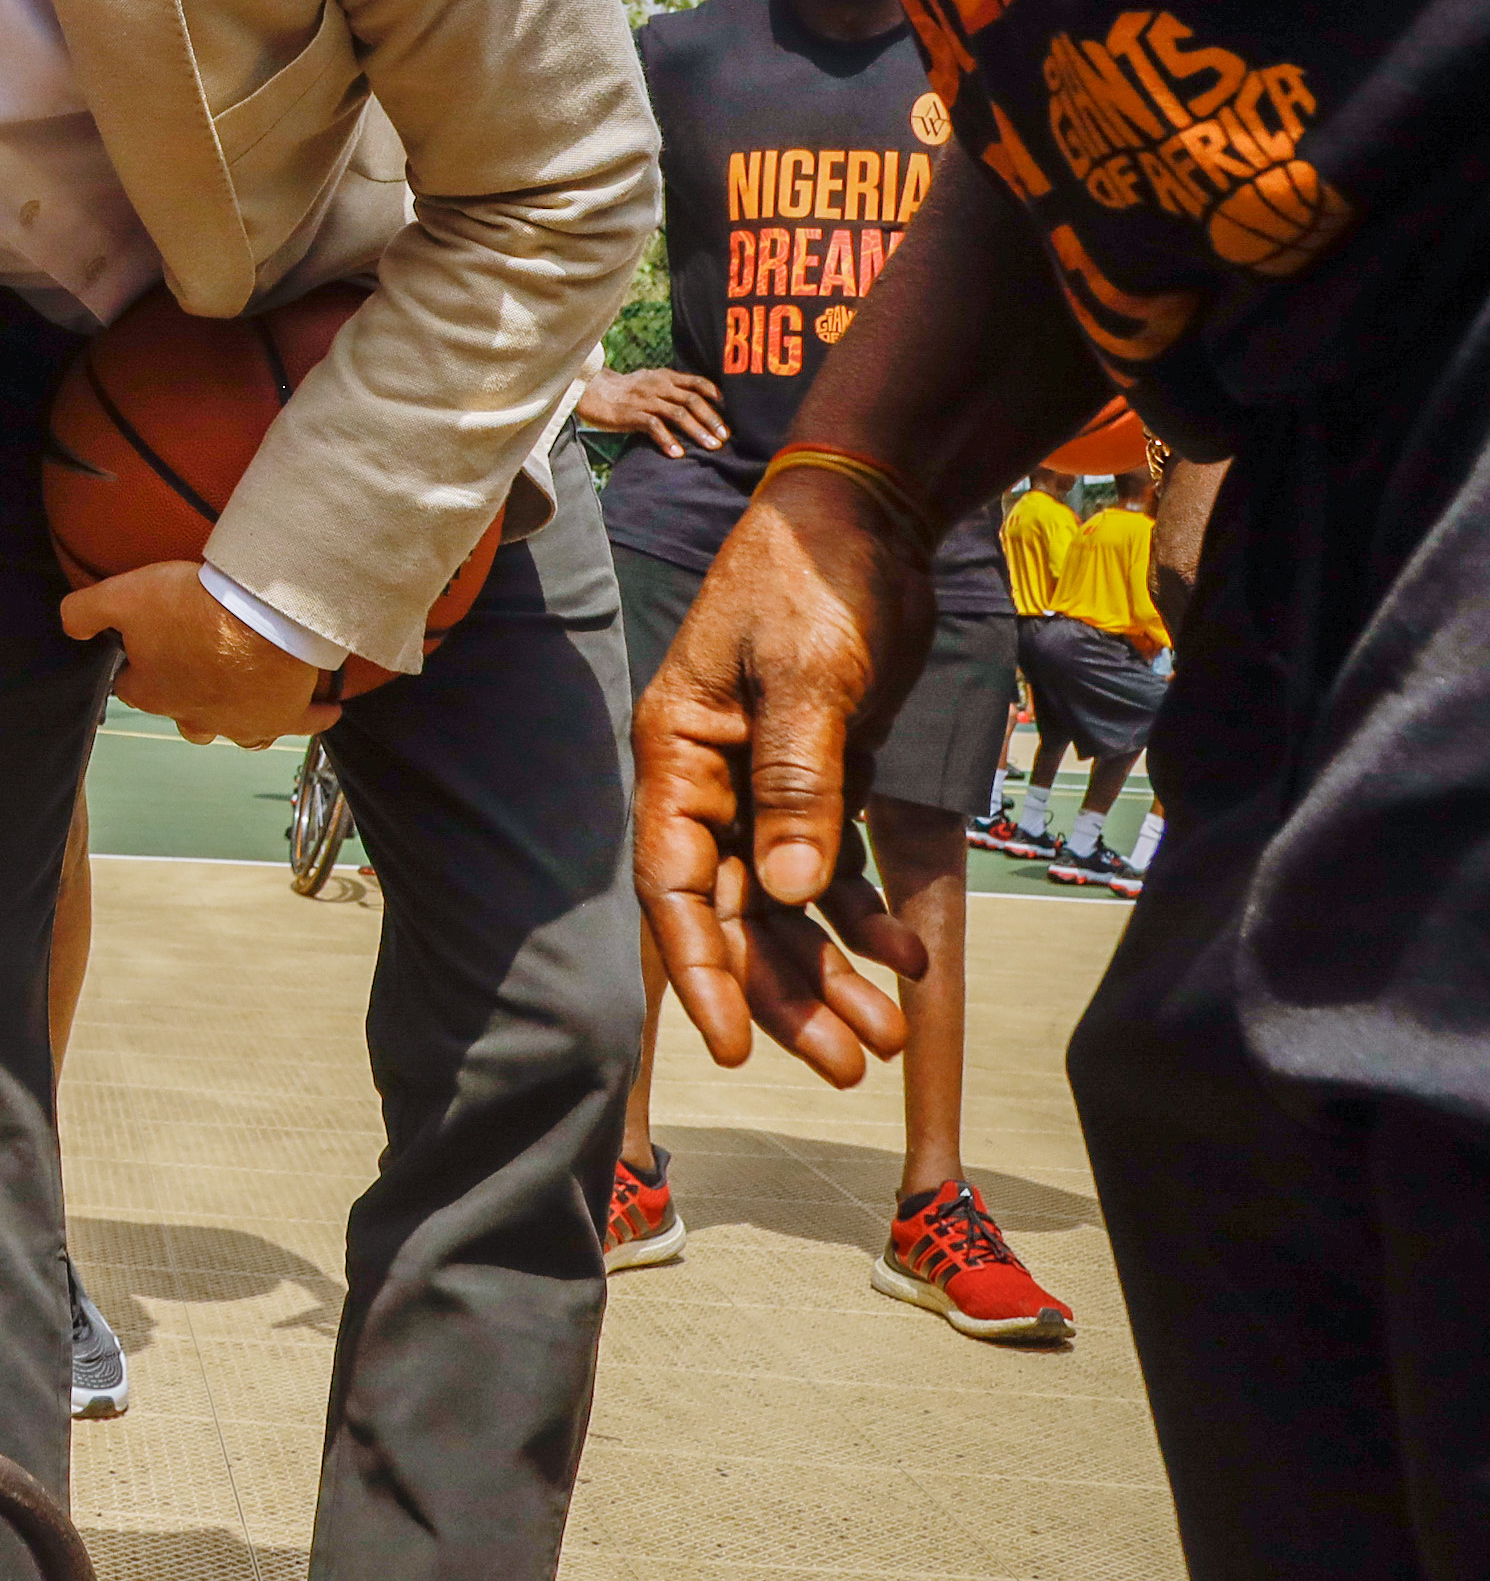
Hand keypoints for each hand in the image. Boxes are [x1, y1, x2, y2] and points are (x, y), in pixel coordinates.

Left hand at [60, 560, 338, 746]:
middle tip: (193, 663)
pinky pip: (303, 724)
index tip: (140, 643)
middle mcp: (196, 717)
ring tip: (240, 696)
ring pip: (234, 730)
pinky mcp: (286, 714)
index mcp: (154, 692)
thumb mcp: (123, 595)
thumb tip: (68, 625)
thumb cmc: (193, 608)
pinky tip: (326, 712)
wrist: (264, 617)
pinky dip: (314, 719)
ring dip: (235, 716)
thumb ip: (84, 611)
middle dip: (182, 695)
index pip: (130, 685)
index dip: (132, 663)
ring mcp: (243, 721)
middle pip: (182, 714)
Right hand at [578, 367, 728, 457]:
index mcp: (664, 377)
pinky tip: (677, 453)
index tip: (730, 411)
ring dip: (697, 430)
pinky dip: (668, 440)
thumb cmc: (623, 391)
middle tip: (725, 436)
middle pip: (692, 400)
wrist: (591, 390)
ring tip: (711, 446)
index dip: (715, 395)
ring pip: (678, 413)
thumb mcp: (649, 382)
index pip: (697, 382)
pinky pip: (654, 426)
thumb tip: (697, 406)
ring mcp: (645, 399)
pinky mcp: (631, 413)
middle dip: (712, 419)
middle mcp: (658, 386)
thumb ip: (670, 390)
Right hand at [635, 471, 935, 1086]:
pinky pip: (831, 867)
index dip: (699, 970)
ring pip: (786, 904)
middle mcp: (709, 781)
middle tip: (848, 1065)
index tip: (732, 1048)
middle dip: (786, 992)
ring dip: (830, 968)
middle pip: (736, 913)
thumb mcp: (808, 674)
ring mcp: (762, 783)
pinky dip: (863, 913)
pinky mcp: (817, 776)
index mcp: (678, 753)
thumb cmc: (813, 579)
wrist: (867, 515)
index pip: (674, 885)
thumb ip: (797, 780)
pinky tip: (906, 956)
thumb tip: (790, 891)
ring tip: (884, 1035)